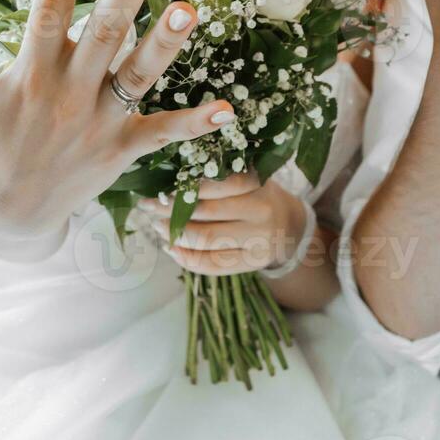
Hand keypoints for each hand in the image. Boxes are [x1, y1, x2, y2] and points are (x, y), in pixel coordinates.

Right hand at [0, 0, 237, 239]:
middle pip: (104, 34)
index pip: (50, 7)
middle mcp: (69, 94)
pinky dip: (194, 125)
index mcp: (30, 73)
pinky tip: (229, 110)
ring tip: (191, 9)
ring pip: (137, 78)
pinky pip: (162, 135)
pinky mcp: (122, 152)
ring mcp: (99, 123)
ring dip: (165, 45)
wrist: (8, 214)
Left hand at [141, 172, 307, 274]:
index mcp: (257, 181)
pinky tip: (172, 249)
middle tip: (150, 206)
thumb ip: (216, 174)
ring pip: (207, 239)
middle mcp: (262, 210)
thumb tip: (166, 177)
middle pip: (206, 211)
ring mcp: (260, 239)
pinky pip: (214, 265)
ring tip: (158, 226)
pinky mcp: (254, 262)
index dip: (183, 187)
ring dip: (175, 234)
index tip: (159, 188)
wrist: (289, 225)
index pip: (215, 182)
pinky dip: (187, 258)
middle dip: (170, 210)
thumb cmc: (255, 194)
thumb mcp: (245, 175)